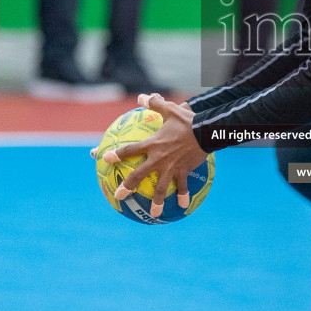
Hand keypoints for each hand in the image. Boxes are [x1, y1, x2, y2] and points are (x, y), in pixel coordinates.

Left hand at [91, 94, 205, 218]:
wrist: (206, 131)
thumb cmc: (188, 120)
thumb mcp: (170, 110)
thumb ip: (155, 104)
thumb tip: (142, 97)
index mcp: (153, 145)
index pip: (130, 150)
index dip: (116, 155)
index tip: (104, 159)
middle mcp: (158, 159)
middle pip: (139, 175)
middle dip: (128, 186)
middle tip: (119, 196)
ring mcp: (171, 168)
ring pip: (161, 188)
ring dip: (157, 202)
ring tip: (154, 214)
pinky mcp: (184, 172)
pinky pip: (182, 187)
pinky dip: (183, 196)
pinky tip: (183, 206)